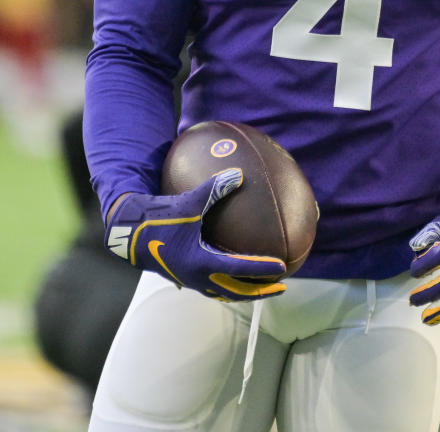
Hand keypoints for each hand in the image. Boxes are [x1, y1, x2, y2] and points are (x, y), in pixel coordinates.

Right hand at [105, 168, 286, 300]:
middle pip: (236, 292)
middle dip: (260, 291)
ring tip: (261, 287)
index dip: (262, 269)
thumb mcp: (188, 202)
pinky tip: (233, 278)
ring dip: (244, 292)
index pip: (240, 269)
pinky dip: (227, 287)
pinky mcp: (184, 277)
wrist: (129, 235)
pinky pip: (211, 287)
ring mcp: (190, 280)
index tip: (282, 267)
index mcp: (201, 262)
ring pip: (224, 293)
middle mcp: (198, 277)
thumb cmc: (159, 218)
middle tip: (281, 286)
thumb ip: (214, 188)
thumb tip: (238, 174)